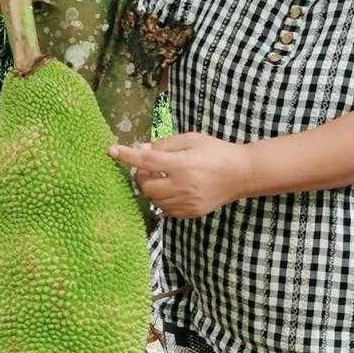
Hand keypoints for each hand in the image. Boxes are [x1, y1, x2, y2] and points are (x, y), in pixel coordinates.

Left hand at [107, 131, 249, 217]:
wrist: (242, 174)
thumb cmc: (216, 152)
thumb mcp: (191, 139)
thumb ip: (164, 145)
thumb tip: (141, 149)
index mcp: (182, 165)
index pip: (147, 160)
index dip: (127, 156)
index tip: (111, 151)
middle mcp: (183, 186)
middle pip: (146, 186)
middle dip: (142, 175)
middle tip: (150, 166)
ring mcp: (187, 203)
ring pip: (153, 200)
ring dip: (151, 188)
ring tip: (163, 177)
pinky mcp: (191, 213)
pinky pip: (165, 210)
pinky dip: (162, 199)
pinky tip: (171, 188)